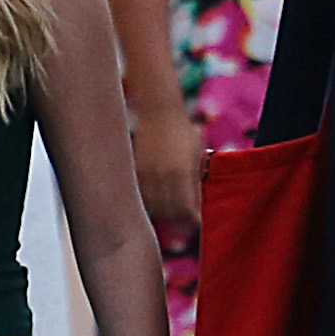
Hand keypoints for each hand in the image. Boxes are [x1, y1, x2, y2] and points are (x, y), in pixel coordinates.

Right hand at [131, 104, 203, 231]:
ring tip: (171, 214)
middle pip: (170, 214)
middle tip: (185, 222)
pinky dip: (151, 204)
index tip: (197, 222)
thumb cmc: (183, 131)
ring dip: (164, 214)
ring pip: (154, 208)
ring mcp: (148, 175)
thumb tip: (197, 204)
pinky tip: (158, 201)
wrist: (159, 112)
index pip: (186, 210)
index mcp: (182, 173)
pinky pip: (143, 197)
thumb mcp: (198, 154)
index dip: (192, 220)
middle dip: (179, 221)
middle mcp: (163, 177)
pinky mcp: (136, 172)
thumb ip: (197, 179)